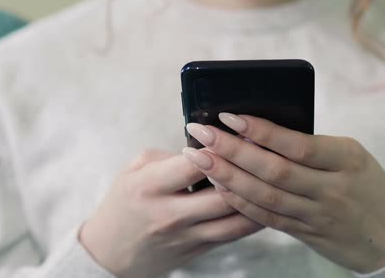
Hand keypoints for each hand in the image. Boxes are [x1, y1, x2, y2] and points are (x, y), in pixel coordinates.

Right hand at [79, 149, 262, 277]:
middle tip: (265, 149)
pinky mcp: (199, 250)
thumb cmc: (124, 203)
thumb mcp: (134, 170)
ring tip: (274, 176)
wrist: (110, 253)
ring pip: (236, 219)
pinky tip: (267, 199)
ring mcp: (187, 236)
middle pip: (223, 194)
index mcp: (150, 187)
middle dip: (248, 169)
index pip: (195, 164)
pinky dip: (254, 216)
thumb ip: (170, 156)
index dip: (220, 145)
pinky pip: (235, 234)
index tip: (237, 130)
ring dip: (259, 196)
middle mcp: (171, 214)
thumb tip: (206, 147)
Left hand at [182, 114, 384, 272]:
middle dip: (231, 150)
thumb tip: (261, 132)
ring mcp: (318, 215)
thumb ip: (314, 147)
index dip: (260, 131)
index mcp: (347, 159)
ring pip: (264, 196)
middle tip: (200, 134)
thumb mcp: (353, 158)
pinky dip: (240, 201)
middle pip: (273, 170)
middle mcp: (332, 189)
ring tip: (201, 158)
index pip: (297, 145)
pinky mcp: (307, 233)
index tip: (229, 116)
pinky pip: (267, 218)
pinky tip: (220, 186)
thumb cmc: (372, 187)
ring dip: (228, 176)